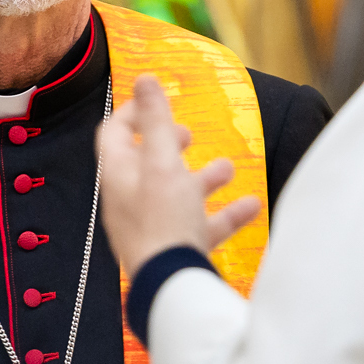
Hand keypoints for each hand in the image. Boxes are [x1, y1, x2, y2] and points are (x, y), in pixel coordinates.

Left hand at [98, 74, 260, 278]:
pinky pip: (200, 224)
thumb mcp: (163, 162)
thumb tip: (145, 78)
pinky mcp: (174, 248)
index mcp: (119, 175)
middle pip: (146, 163)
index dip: (133, 111)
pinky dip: (224, 212)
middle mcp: (130, 200)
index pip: (114, 133)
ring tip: (227, 169)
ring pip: (177, 193)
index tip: (157, 99)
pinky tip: (249, 206)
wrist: (173, 285)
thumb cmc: (164, 222)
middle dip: (172, 145)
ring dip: (203, 178)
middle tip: (189, 135)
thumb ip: (157, 120)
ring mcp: (152, 226)